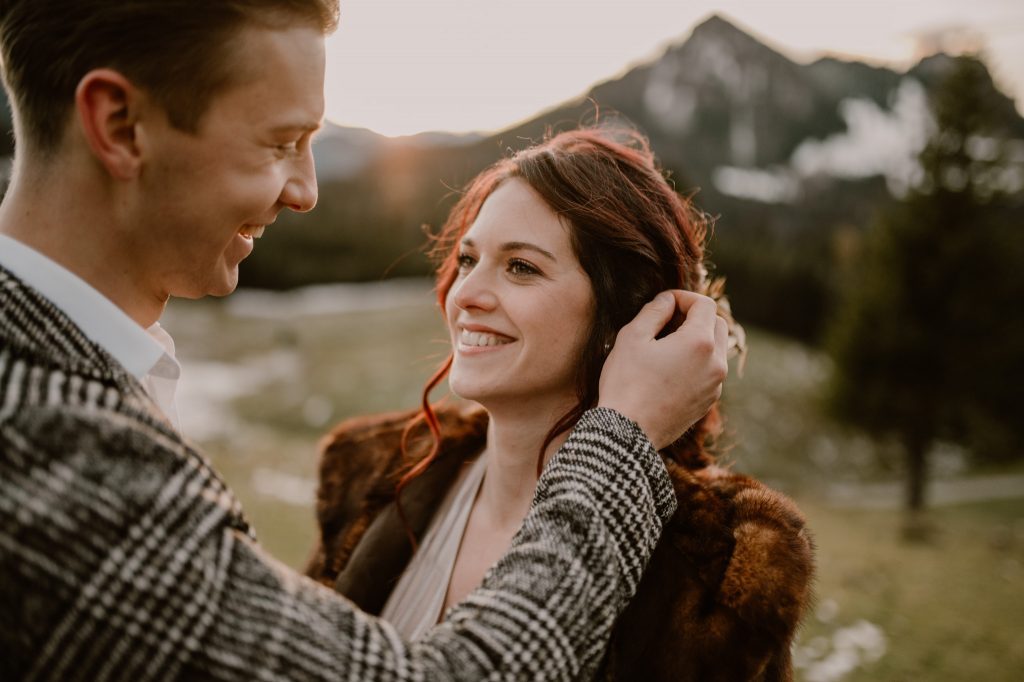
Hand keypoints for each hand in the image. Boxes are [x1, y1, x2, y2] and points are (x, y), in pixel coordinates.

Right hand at [598, 290, 727, 449]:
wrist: (628, 433)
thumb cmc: (626, 383)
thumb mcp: (632, 337)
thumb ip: (654, 310)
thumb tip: (667, 300)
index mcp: (699, 342)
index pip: (704, 304)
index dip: (683, 297)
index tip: (664, 303)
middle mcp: (715, 363)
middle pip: (717, 324)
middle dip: (695, 316)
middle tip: (666, 322)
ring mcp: (715, 385)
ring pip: (716, 349)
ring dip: (697, 339)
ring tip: (666, 346)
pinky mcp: (708, 402)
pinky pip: (710, 372)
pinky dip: (696, 362)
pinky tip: (669, 370)